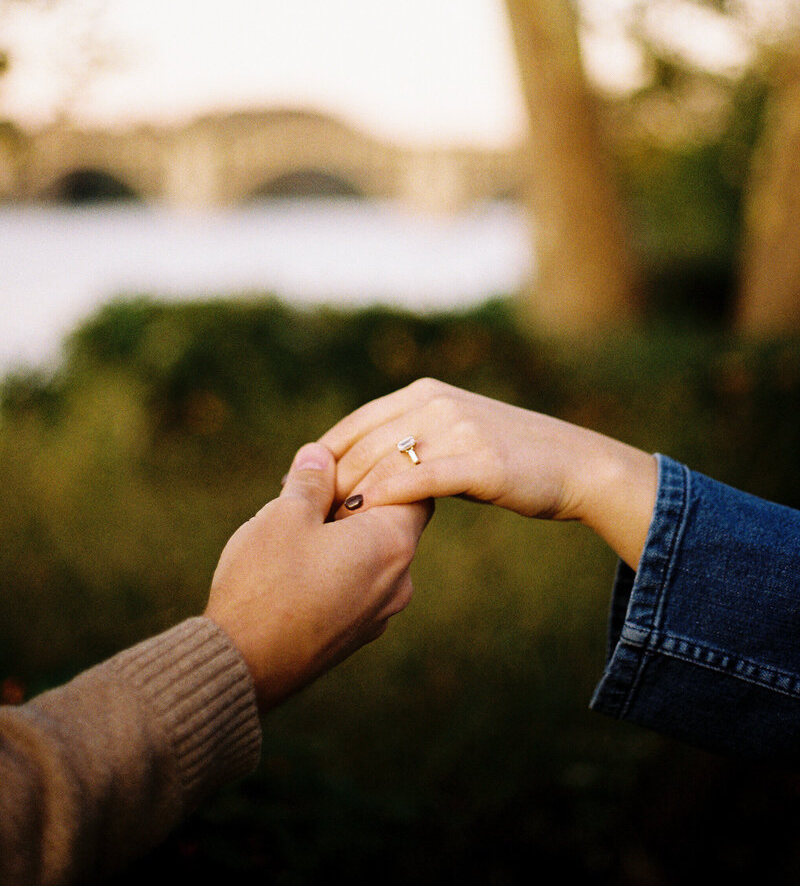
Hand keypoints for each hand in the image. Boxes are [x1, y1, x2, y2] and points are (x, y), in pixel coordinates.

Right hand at [205, 442, 432, 710]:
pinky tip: (296, 564)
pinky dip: (339, 566)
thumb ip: (311, 480)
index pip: (415, 488)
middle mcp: (399, 581)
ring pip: (374, 555)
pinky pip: (359, 586)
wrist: (240, 667)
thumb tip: (321, 455)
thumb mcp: (284, 514)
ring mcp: (379, 614)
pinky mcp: (355, 636)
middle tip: (313, 489)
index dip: (382, 466)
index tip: (342, 463)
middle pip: (394, 521)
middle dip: (358, 499)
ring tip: (298, 524)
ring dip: (345, 534)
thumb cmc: (265, 585)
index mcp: (392, 544)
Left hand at [322, 379, 656, 568]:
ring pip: (384, 463)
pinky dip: (385, 501)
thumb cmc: (510, 458)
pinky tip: (365, 525)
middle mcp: (436, 402)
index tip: (297, 488)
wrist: (573, 464)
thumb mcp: (456, 434)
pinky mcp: (477, 462)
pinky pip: (418, 482)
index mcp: (425, 393)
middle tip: (303, 519)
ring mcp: (458, 429)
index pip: (357, 423)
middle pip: (364, 445)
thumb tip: (362, 473)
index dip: (324, 457)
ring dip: (350, 497)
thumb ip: (414, 441)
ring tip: (325, 530)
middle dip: (331, 484)